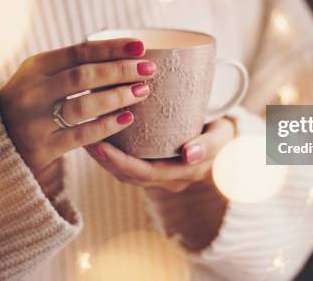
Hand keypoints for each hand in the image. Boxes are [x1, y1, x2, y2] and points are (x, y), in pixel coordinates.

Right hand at [0, 39, 156, 176]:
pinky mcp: (42, 147)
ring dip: (117, 97)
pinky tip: (128, 118)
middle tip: (149, 69)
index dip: (112, 47)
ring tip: (143, 91)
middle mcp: (32, 91)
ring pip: (83, 106)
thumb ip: (73, 64)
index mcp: (35, 67)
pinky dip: (107, 125)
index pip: (79, 51)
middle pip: (83, 76)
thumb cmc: (33, 100)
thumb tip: (125, 50)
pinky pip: (80, 135)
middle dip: (120, 70)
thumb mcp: (42, 76)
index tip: (141, 45)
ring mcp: (34, 121)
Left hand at [85, 117, 235, 192]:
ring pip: (126, 173)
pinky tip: (99, 138)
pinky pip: (130, 165)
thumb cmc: (223, 132)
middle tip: (84, 138)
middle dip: (104, 159)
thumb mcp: (221, 136)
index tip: (99, 144)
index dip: (119, 162)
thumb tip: (189, 155)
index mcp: (182, 175)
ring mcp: (161, 175)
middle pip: (129, 175)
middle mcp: (168, 180)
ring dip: (105, 158)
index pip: (144, 173)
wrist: (228, 138)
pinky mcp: (155, 166)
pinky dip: (113, 154)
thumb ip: (209, 145)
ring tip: (85, 137)